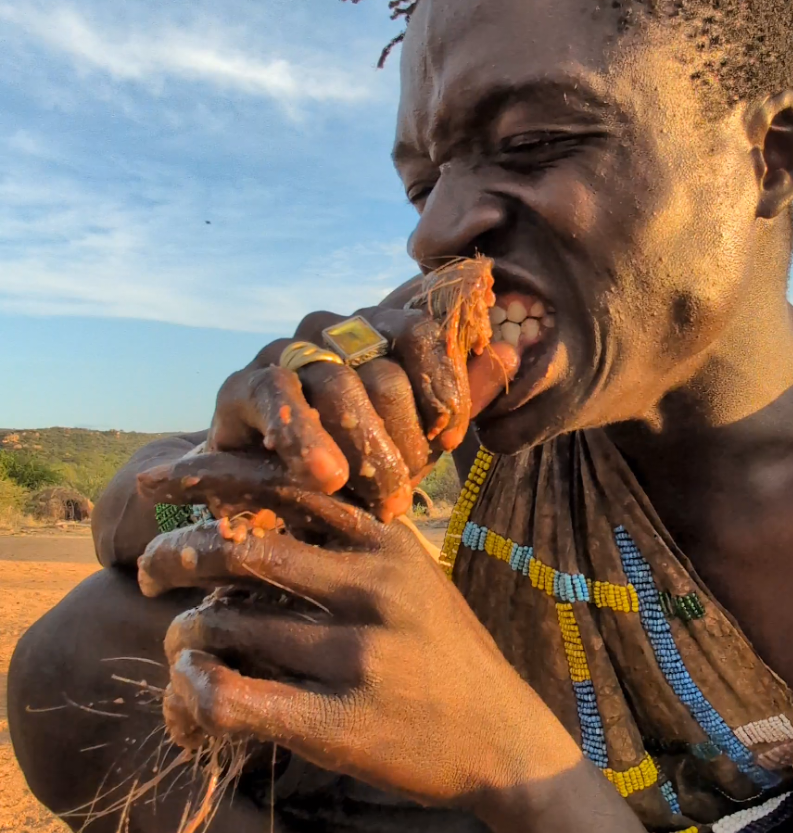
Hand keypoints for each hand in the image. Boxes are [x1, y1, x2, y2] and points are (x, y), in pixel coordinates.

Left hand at [137, 502, 581, 806]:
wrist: (507, 741)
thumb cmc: (446, 655)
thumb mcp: (414, 578)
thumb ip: (353, 542)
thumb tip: (254, 510)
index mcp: (389, 542)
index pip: (287, 485)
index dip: (210, 476)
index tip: (156, 482)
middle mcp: (374, 587)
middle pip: (246, 547)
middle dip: (178, 552)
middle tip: (148, 568)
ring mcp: (359, 656)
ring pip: (228, 623)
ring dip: (184, 631)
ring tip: (179, 644)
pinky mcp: (342, 725)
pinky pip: (236, 697)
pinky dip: (194, 687)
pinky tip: (191, 687)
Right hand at [144, 268, 517, 524]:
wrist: (274, 501)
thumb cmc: (358, 463)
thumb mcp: (420, 437)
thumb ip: (462, 397)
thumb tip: (510, 351)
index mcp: (379, 330)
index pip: (425, 334)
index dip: (445, 389)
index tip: (452, 441)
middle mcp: (334, 330)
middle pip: (386, 372)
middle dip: (404, 441)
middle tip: (405, 494)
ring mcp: (286, 352)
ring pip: (339, 386)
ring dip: (366, 452)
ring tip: (380, 502)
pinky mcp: (242, 384)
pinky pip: (277, 397)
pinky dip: (304, 438)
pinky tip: (327, 477)